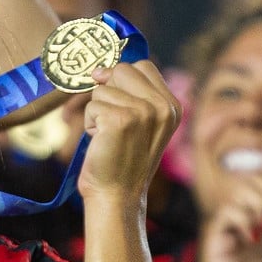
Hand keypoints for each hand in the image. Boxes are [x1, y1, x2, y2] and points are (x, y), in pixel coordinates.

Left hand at [76, 60, 180, 205]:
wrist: (118, 195)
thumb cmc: (124, 159)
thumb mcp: (141, 122)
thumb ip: (132, 92)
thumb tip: (100, 70)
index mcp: (172, 106)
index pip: (143, 66)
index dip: (122, 79)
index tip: (117, 102)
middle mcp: (163, 107)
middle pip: (122, 70)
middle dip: (108, 93)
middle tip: (114, 124)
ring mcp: (143, 112)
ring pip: (103, 89)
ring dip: (98, 112)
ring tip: (109, 136)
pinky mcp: (120, 120)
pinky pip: (91, 106)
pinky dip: (89, 124)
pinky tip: (102, 142)